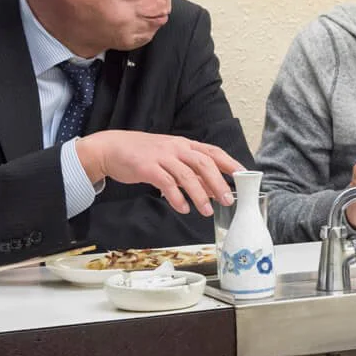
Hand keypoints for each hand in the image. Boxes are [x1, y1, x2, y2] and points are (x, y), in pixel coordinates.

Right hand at [75, 131, 241, 216]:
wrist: (111, 148)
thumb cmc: (145, 155)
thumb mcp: (171, 158)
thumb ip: (192, 172)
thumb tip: (213, 189)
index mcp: (185, 144)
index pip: (213, 151)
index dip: (229, 162)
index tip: (244, 175)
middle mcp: (176, 148)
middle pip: (204, 163)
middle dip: (218, 182)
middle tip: (228, 200)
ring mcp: (161, 156)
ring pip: (186, 175)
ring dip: (199, 195)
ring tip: (207, 211)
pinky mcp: (147, 167)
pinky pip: (166, 183)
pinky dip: (176, 197)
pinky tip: (183, 208)